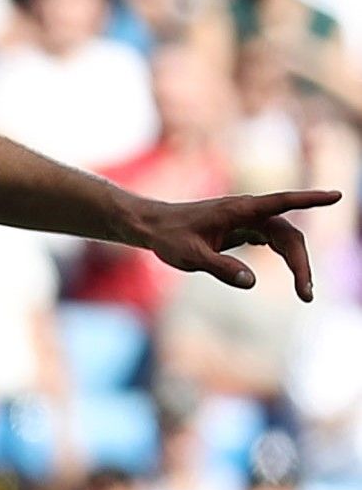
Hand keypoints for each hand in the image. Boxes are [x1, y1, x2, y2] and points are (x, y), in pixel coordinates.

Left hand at [132, 189, 338, 298]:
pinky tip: (294, 274)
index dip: (310, 199)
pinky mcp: (244, 229)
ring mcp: (248, 220)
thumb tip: (251, 281)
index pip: (282, 202)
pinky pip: (274, 241)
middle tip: (306, 294)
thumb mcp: (189, 257)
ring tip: (304, 292)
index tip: (336, 195)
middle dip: (301, 263)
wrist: (152, 227)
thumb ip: (219, 267)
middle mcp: (248, 212)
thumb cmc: (168, 238)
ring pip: (285, 239)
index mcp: (239, 210)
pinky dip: (286, 257)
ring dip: (297, 263)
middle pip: (289, 234)